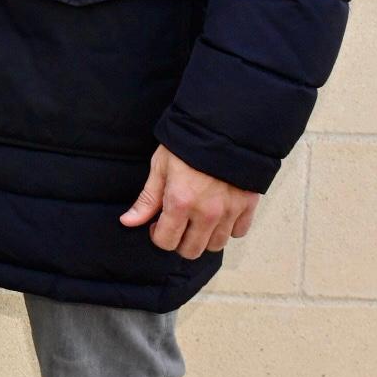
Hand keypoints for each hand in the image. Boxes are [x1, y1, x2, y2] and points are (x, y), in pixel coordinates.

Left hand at [122, 145, 258, 257]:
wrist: (225, 125)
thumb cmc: (188, 143)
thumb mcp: (161, 167)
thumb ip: (147, 199)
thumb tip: (128, 222)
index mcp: (180, 203)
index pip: (166, 242)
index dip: (158, 235)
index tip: (158, 223)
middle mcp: (206, 213)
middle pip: (192, 251)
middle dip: (180, 242)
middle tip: (178, 223)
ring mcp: (229, 211)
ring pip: (216, 245)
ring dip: (204, 237)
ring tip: (198, 218)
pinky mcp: (248, 205)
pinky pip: (238, 232)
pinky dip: (228, 228)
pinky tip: (220, 213)